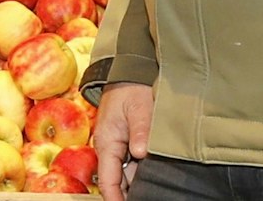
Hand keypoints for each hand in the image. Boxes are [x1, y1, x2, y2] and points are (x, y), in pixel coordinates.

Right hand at [95, 81, 153, 200]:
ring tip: (155, 191)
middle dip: (130, 193)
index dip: (115, 198)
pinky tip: (155, 175)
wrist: (129, 73)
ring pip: (127, 172)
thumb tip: (140, 152)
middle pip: (118, 180)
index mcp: (107, 142)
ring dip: (138, 181)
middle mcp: (109, 147)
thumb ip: (140, 131)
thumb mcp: (139, 108)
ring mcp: (117, 146)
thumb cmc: (132, 89)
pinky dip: (141, 171)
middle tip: (151, 197)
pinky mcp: (126, 142)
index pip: (107, 179)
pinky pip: (132, 163)